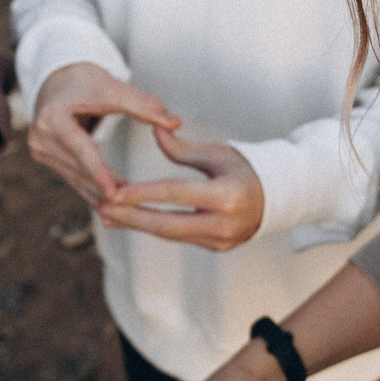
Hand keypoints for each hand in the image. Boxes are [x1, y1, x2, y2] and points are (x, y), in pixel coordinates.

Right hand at [26, 62, 175, 205]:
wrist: (58, 81)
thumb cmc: (85, 81)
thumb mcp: (113, 88)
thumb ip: (145, 106)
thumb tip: (176, 123)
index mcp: (52, 116)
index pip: (80, 148)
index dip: (98, 171)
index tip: (114, 192)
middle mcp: (40, 137)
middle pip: (78, 168)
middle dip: (104, 188)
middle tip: (131, 208)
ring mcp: (40, 150)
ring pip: (75, 178)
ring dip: (99, 194)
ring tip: (125, 212)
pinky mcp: (45, 158)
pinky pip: (72, 177)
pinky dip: (91, 189)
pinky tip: (109, 206)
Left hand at [99, 128, 263, 251]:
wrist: (276, 198)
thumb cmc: (245, 169)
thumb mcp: (217, 154)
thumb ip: (183, 149)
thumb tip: (155, 132)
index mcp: (227, 195)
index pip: (176, 194)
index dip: (142, 193)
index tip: (115, 191)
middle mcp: (224, 223)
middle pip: (167, 224)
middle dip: (132, 217)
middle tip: (102, 209)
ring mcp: (220, 240)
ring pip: (170, 234)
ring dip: (137, 225)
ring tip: (108, 215)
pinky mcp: (216, 248)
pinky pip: (178, 238)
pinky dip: (153, 229)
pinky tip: (130, 221)